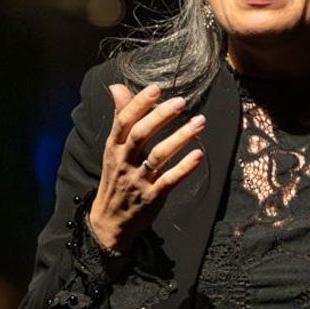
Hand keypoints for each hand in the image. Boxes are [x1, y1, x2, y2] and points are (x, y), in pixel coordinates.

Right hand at [87, 83, 205, 251]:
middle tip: (181, 101)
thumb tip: (117, 87)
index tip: (155, 89)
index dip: (138, 104)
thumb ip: (120, 117)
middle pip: (140, 135)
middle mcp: (124, 161)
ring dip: (180, 137)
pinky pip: (169, 180)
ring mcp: (138, 180)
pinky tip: (199, 155)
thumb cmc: (116, 178)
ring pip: (158, 156)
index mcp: (114, 147)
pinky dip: (184, 167)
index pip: (123, 121)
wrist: (110, 221)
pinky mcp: (152, 197)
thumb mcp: (113, 148)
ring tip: (199, 122)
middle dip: (160, 116)